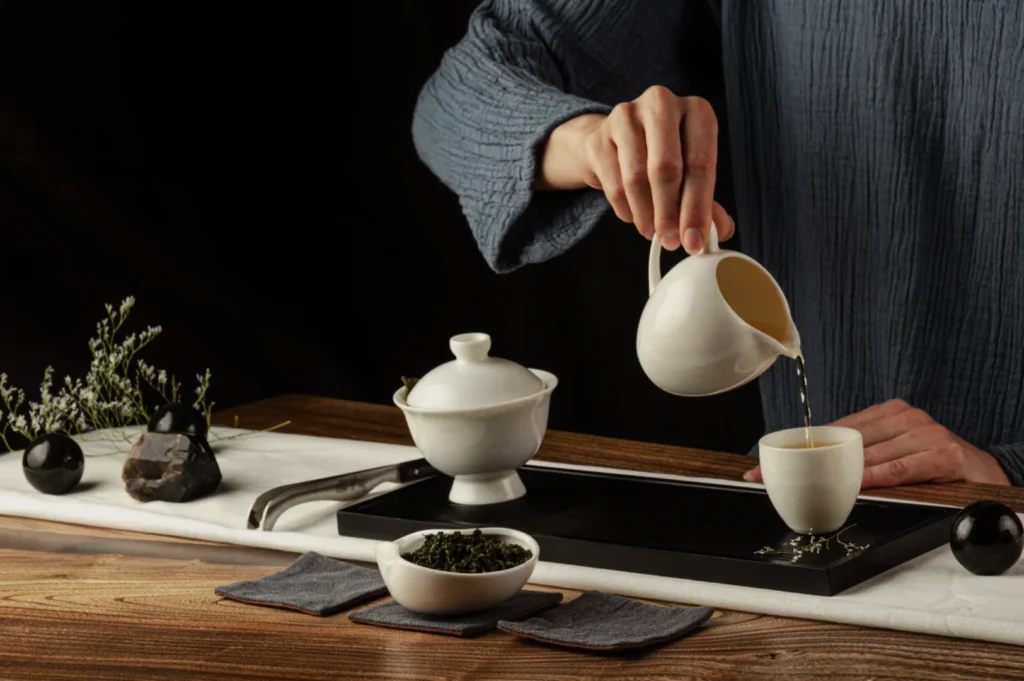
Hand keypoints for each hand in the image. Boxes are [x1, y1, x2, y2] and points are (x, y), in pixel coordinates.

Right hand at [536, 86, 733, 253]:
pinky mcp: (599, 137)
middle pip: (665, 168)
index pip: (700, 163)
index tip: (694, 240)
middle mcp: (662, 103)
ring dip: (646, 215)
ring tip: (652, 231)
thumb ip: (707, 203)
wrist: (614, 142)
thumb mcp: (691, 174)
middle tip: (671, 241)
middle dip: (669, 213)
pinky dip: (626, 210)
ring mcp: (626, 116)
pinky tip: (634, 216)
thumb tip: (720, 232)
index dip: (698, 207)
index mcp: (696, 110)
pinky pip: (613, 184)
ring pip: (636, 178)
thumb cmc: (661, 157)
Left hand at [742, 399, 1010, 487]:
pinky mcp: (943, 454)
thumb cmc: (936, 464)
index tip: (764, 464)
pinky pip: (901, 467)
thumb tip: (811, 468)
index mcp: (888, 413)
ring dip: (834, 474)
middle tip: (769, 479)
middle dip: (804, 463)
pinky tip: (856, 486)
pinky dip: (877, 477)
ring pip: (869, 455)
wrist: (987, 472)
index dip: (798, 448)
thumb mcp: (894, 452)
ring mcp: (925, 432)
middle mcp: (904, 417)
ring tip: (803, 487)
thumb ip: (861, 455)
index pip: (835, 429)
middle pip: (844, 442)